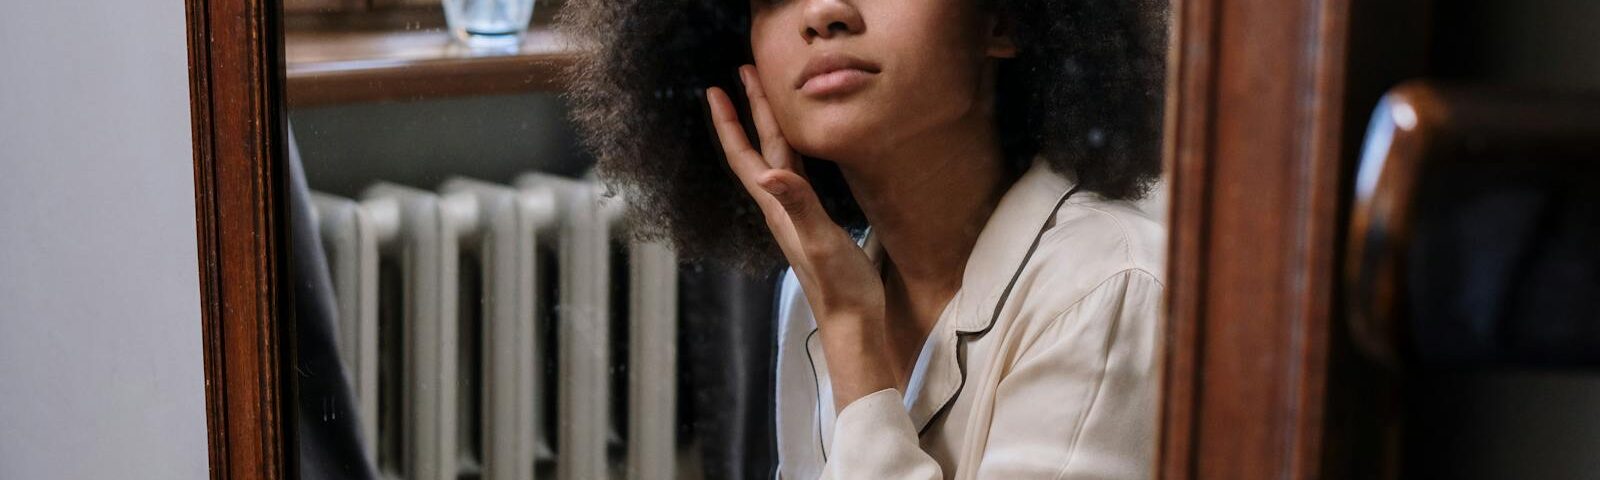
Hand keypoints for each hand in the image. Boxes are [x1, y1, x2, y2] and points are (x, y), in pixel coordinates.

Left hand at [706, 65, 895, 407]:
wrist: (853, 323)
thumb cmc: (838, 286)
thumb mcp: (819, 240)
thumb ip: (798, 204)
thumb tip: (768, 173)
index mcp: (778, 206)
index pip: (747, 156)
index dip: (731, 122)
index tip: (717, 88)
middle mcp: (782, 207)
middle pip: (760, 150)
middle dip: (750, 112)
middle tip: (742, 74)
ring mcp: (797, 215)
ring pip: (777, 161)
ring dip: (769, 129)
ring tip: (766, 100)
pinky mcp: (816, 222)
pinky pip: (798, 175)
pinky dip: (794, 151)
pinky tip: (802, 148)